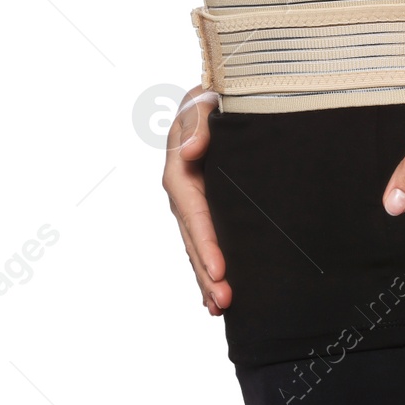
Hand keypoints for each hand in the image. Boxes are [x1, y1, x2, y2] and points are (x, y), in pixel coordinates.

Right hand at [161, 84, 230, 314]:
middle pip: (193, 238)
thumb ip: (198, 120)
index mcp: (180, 169)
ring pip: (197, 246)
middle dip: (206, 272)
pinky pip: (205, 241)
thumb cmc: (212, 96)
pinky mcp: (207, 207)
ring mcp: (194, 202)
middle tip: (224, 301)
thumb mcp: (204, 99)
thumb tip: (189, 153)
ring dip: (206, 278)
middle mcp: (183, 192)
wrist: (217, 97)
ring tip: (221, 308)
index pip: (193, 212)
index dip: (206, 241)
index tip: (219, 270)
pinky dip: (208, 269)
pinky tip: (217, 297)